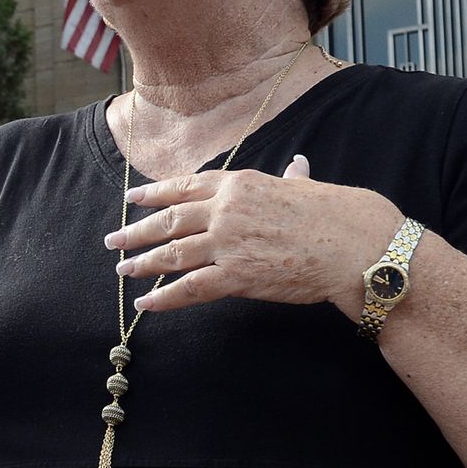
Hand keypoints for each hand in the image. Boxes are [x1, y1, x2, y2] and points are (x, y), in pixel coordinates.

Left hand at [105, 155, 399, 316]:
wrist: (353, 243)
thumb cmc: (336, 214)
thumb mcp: (304, 187)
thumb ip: (292, 177)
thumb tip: (298, 164)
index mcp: (239, 184)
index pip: (184, 187)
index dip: (154, 194)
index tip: (132, 199)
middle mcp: (225, 209)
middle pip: (169, 220)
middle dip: (137, 231)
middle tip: (113, 240)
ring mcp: (228, 242)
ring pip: (172, 253)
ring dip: (143, 263)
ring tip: (122, 270)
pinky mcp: (236, 275)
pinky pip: (190, 287)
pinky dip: (164, 297)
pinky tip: (146, 302)